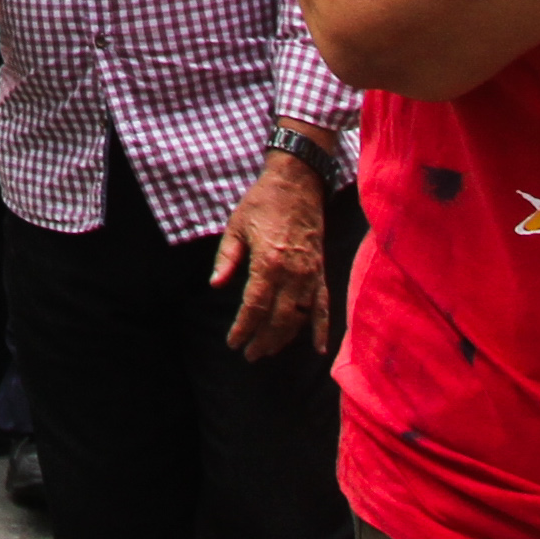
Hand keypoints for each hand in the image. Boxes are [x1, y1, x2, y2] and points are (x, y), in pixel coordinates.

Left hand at [214, 153, 332, 357]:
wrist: (297, 183)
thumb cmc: (262, 203)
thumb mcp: (236, 227)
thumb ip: (227, 259)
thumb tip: (216, 286)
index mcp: (268, 263)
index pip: (255, 306)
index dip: (243, 328)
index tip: (233, 343)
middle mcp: (293, 273)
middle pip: (279, 319)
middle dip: (263, 340)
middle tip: (249, 355)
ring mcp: (310, 274)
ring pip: (299, 317)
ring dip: (285, 338)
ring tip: (269, 351)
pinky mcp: (321, 271)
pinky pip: (323, 305)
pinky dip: (321, 328)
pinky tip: (318, 348)